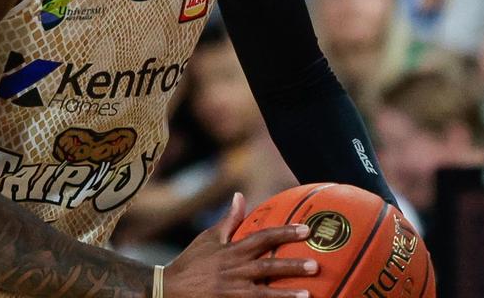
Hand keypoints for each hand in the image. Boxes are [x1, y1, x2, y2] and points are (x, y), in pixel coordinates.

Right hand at [163, 193, 317, 297]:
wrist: (168, 290)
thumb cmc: (191, 262)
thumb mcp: (208, 238)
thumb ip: (229, 220)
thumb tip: (241, 196)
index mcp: (232, 251)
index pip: (263, 238)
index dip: (285, 233)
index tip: (306, 230)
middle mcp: (234, 271)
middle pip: (267, 267)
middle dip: (292, 267)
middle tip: (315, 266)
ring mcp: (232, 292)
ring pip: (264, 295)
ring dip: (285, 296)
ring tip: (308, 296)